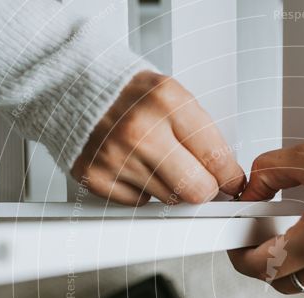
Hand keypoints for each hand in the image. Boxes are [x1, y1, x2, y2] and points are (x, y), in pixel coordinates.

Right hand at [72, 71, 245, 204]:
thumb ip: (201, 133)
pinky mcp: (97, 178)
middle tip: (199, 179)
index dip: (230, 178)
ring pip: (170, 200)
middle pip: (197, 190)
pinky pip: (139, 203)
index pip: (217, 158)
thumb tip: (227, 174)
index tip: (232, 183)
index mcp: (168, 102)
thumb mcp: (172, 95)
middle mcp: (141, 131)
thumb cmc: (126, 94)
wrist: (72, 87)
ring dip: (170, 188)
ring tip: (155, 161)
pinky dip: (141, 190)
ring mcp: (117, 157)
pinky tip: (132, 166)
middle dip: (203, 189)